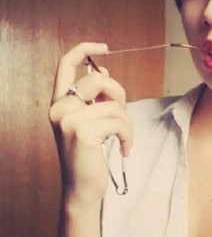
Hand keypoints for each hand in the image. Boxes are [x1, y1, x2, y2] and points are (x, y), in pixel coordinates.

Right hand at [50, 42, 132, 202]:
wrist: (82, 190)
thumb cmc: (87, 157)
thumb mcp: (87, 123)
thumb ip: (93, 99)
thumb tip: (102, 70)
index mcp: (58, 103)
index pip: (65, 65)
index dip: (84, 49)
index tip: (104, 47)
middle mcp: (60, 109)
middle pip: (99, 80)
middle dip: (120, 94)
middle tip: (123, 115)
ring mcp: (70, 120)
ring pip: (115, 105)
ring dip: (127, 124)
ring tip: (123, 140)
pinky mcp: (84, 133)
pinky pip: (120, 122)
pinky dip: (128, 136)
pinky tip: (124, 149)